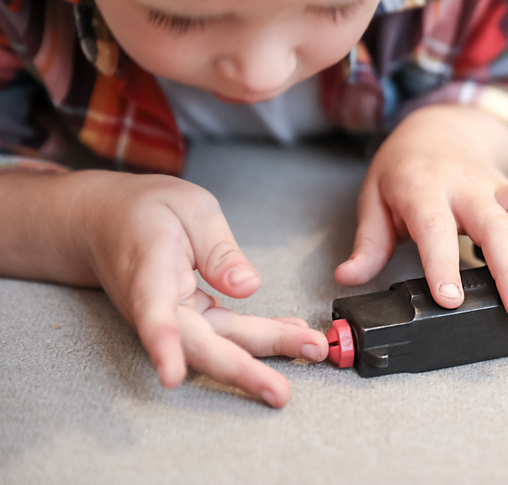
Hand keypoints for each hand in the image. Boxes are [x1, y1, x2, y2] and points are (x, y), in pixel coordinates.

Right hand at [72, 171, 327, 406]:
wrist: (106, 220)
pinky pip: (225, 333)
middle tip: (279, 390)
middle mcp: (156, 304)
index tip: (172, 375)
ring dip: (265, 351)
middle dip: (242, 369)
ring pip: (219, 344)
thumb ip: (219, 249)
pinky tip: (293, 333)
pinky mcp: (187, 319)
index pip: (153, 315)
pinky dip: (261, 334)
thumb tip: (247, 286)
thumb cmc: (145, 209)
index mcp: (150, 271)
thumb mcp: (190, 209)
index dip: (164, 346)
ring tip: (311, 349)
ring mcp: (171, 317)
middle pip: (198, 345)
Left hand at [335, 105, 507, 319]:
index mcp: (424, 188)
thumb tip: (350, 276)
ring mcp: (498, 187)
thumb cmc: (406, 169)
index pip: (434, 226)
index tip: (451, 298)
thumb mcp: (375, 198)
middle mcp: (466, 186)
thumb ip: (368, 241)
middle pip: (494, 221)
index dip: (443, 263)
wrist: (437, 129)